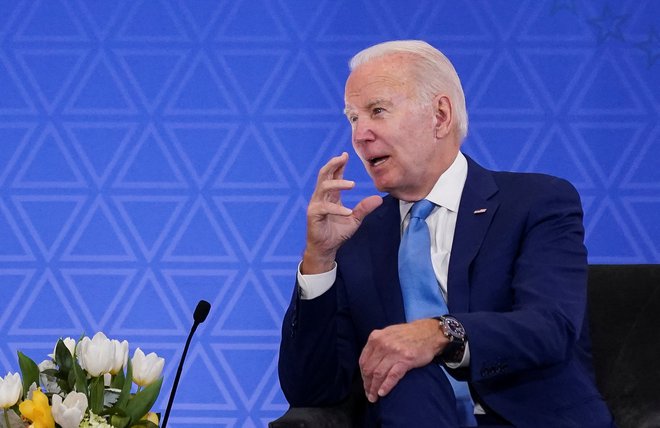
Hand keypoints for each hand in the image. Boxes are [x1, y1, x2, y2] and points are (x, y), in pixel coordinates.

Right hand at [302, 152, 381, 273]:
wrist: (326, 248)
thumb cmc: (337, 232)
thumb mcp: (355, 219)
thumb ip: (364, 208)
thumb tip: (379, 198)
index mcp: (330, 195)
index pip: (333, 175)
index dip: (338, 164)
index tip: (346, 154)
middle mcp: (321, 197)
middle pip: (324, 175)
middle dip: (332, 164)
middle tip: (342, 157)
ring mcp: (316, 204)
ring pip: (324, 187)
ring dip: (337, 184)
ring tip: (352, 184)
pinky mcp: (314, 214)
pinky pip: (325, 207)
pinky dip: (337, 209)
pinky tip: (348, 212)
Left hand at [359, 319, 445, 402]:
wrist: (429, 332)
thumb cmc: (408, 334)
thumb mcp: (387, 333)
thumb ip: (377, 345)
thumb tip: (367, 363)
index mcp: (375, 337)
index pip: (363, 361)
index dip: (362, 376)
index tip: (365, 384)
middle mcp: (383, 344)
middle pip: (369, 369)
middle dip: (367, 384)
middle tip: (369, 394)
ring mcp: (394, 352)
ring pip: (378, 374)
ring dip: (374, 388)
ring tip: (374, 398)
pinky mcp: (406, 360)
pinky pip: (392, 376)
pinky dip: (386, 386)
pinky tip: (382, 393)